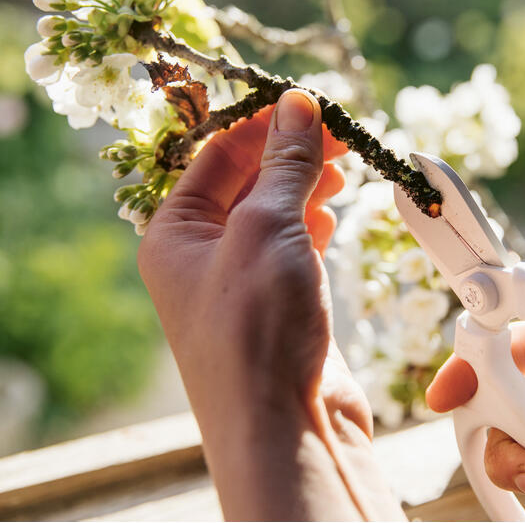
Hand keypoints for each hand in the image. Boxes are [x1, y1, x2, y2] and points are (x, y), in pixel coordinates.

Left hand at [138, 90, 402, 520]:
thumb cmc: (258, 326)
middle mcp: (201, 254)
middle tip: (337, 133)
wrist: (286, 428)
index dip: (260, 123)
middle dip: (289, 153)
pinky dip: (313, 221)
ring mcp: (242, 278)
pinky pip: (293, 244)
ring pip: (274, 211)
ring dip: (306, 184)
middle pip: (247, 180)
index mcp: (175, 233)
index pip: (216, 155)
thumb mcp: (268, 228)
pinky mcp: (279, 300)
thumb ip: (284, 164)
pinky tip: (333, 213)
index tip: (307, 103)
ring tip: (341, 169)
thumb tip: (299, 104)